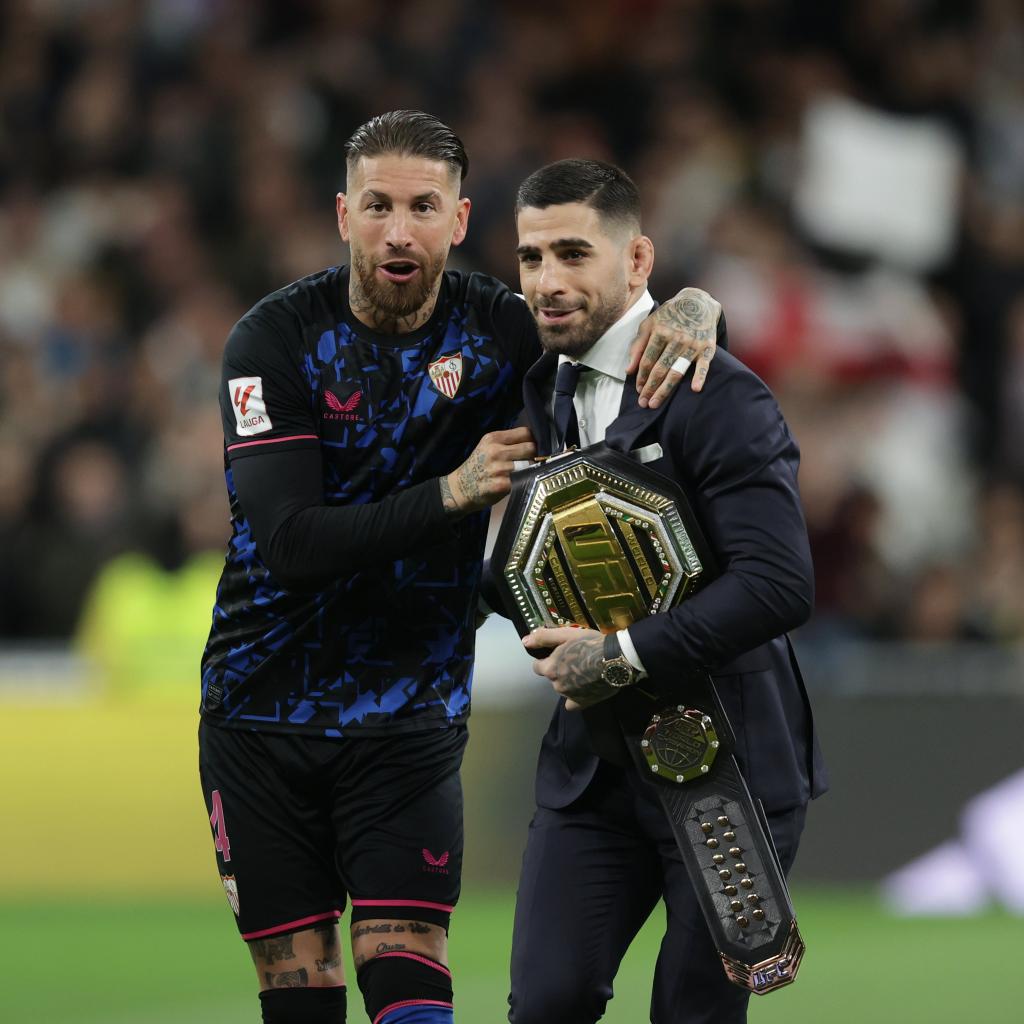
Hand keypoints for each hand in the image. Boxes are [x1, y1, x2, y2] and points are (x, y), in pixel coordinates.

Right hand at [441, 427, 535, 515]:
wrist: (460, 488)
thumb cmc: (478, 466)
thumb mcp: (487, 447)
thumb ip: (507, 442)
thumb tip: (533, 442)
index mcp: (493, 438)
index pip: (525, 432)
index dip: (532, 440)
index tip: (530, 448)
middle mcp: (496, 451)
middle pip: (531, 448)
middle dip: (533, 455)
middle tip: (529, 462)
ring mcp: (500, 468)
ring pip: (530, 464)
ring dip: (530, 469)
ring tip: (523, 473)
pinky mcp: (502, 484)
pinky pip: (524, 479)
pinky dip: (525, 481)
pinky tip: (519, 482)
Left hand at [523, 626, 614, 710]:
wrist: (615, 659)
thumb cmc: (590, 644)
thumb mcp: (566, 634)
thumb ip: (544, 637)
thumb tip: (525, 641)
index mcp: (550, 669)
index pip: (537, 667)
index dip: (546, 659)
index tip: (558, 654)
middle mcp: (557, 685)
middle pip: (552, 677)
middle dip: (559, 670)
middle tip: (574, 660)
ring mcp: (569, 696)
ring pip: (562, 688)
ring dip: (568, 681)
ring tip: (583, 671)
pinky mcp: (583, 702)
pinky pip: (572, 704)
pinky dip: (575, 698)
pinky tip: (582, 690)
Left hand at [626, 287, 721, 407]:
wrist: (697, 302)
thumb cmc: (669, 315)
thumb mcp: (649, 324)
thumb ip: (637, 346)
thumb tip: (629, 370)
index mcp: (660, 332)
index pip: (647, 360)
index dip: (641, 377)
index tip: (638, 390)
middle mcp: (676, 338)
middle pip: (660, 368)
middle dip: (650, 388)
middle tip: (644, 404)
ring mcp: (692, 344)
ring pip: (676, 371)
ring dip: (665, 389)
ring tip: (656, 403)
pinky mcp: (707, 347)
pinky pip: (704, 365)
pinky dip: (700, 376)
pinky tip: (694, 389)